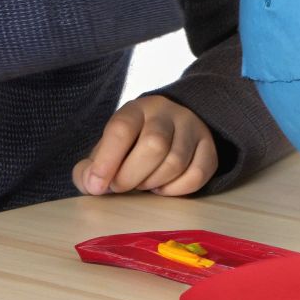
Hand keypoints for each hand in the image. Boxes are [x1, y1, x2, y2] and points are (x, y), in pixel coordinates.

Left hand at [72, 95, 216, 196]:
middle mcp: (168, 112)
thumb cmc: (132, 144)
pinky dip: (175, 190)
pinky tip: (163, 187)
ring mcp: (193, 127)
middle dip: (131, 176)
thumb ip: (90, 168)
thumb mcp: (107, 148)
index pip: (122, 129)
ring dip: (153, 183)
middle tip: (121, 186)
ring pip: (176, 162)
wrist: (172, 127)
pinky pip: (196, 175)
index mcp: (137, 109)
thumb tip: (91, 183)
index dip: (107, 161)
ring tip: (143, 183)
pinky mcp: (209, 147)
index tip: (96, 186)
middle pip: (154, 145)